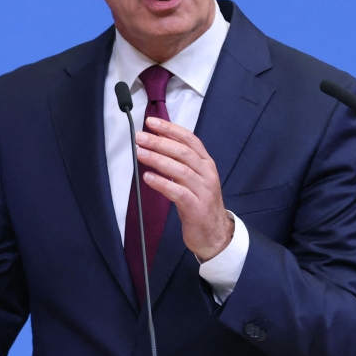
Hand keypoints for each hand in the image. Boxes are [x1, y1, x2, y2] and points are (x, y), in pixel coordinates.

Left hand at [134, 117, 232, 259]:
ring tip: (140, 154)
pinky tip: (148, 178)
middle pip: (183, 152)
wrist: (214, 233)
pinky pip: (178, 192)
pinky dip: (162, 183)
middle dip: (160, 142)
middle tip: (140, 137)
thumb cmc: (199, 202)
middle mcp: (207, 174)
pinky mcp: (196, 208)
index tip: (151, 122)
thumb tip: (155, 142)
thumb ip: (179, 161)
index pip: (189, 139)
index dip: (170, 129)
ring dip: (158, 160)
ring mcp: (203, 191)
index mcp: (206, 163)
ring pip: (180, 170)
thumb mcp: (193, 178)